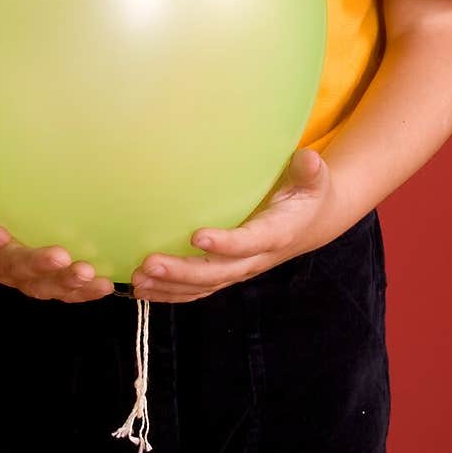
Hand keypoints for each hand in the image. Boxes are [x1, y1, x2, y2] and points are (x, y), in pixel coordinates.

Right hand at [0, 155, 114, 302]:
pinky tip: (106, 284)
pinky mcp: (40, 277)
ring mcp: (18, 274)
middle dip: (37, 266)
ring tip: (91, 276)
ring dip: (66, 283)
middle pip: (14, 270)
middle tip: (61, 258)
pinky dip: (82, 290)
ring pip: (41, 285)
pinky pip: (61, 288)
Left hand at [131, 148, 334, 303]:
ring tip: (137, 281)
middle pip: (217, 273)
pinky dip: (170, 293)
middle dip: (182, 272)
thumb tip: (309, 158)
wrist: (310, 222)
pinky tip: (142, 290)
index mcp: (276, 233)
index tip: (196, 236)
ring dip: (169, 286)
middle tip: (148, 263)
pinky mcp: (227, 272)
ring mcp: (239, 269)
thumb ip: (308, 169)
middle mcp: (256, 258)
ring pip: (203, 287)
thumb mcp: (314, 178)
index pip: (249, 242)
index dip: (225, 243)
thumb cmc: (307, 193)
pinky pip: (197, 290)